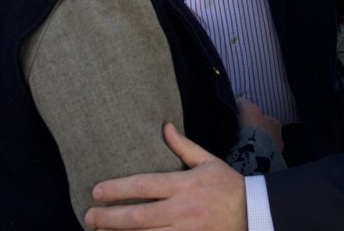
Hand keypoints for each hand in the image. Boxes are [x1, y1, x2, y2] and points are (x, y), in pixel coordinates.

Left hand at [86, 123, 247, 230]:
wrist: (254, 213)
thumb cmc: (227, 185)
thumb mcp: (208, 161)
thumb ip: (183, 146)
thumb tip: (164, 126)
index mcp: (184, 185)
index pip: (144, 185)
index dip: (117, 189)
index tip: (97, 191)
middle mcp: (182, 210)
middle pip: (138, 216)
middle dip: (109, 217)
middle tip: (89, 215)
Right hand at [236, 97, 283, 152]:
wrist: (256, 154)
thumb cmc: (254, 128)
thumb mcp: (248, 108)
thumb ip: (244, 102)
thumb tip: (240, 100)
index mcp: (275, 123)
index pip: (263, 118)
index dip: (253, 119)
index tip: (243, 122)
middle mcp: (278, 137)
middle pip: (263, 132)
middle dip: (254, 133)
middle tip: (240, 135)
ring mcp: (275, 152)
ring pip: (262, 146)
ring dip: (253, 146)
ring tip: (240, 147)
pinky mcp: (269, 164)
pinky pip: (259, 157)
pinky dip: (252, 156)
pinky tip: (243, 155)